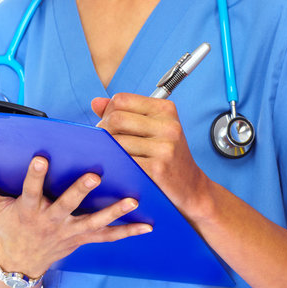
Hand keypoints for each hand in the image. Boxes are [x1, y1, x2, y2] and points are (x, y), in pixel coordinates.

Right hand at [0, 156, 152, 278]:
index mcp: (28, 210)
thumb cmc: (6, 231)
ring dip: (113, 211)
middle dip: (80, 191)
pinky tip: (146, 226)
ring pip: (92, 221)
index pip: (30, 190)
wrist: (19, 263)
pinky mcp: (80, 239)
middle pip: (66, 204)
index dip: (36, 175)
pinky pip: (106, 237)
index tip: (42, 158)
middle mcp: (50, 221)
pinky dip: (126, 231)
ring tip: (132, 200)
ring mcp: (68, 232)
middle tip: (95, 176)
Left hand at [91, 93, 211, 218]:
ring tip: (113, 156)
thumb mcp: (152, 128)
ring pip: (115, 141)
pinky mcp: (157, 168)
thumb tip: (95, 102)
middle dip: (103, 131)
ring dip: (107, 150)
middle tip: (105, 143)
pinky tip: (118, 168)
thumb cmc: (167, 156)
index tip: (108, 125)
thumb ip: (123, 113)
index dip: (107, 112)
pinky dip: (114, 164)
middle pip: (116, 119)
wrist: (191, 187)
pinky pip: (122, 161)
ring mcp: (164, 148)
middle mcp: (168, 126)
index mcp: (165, 110)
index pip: (121, 100)